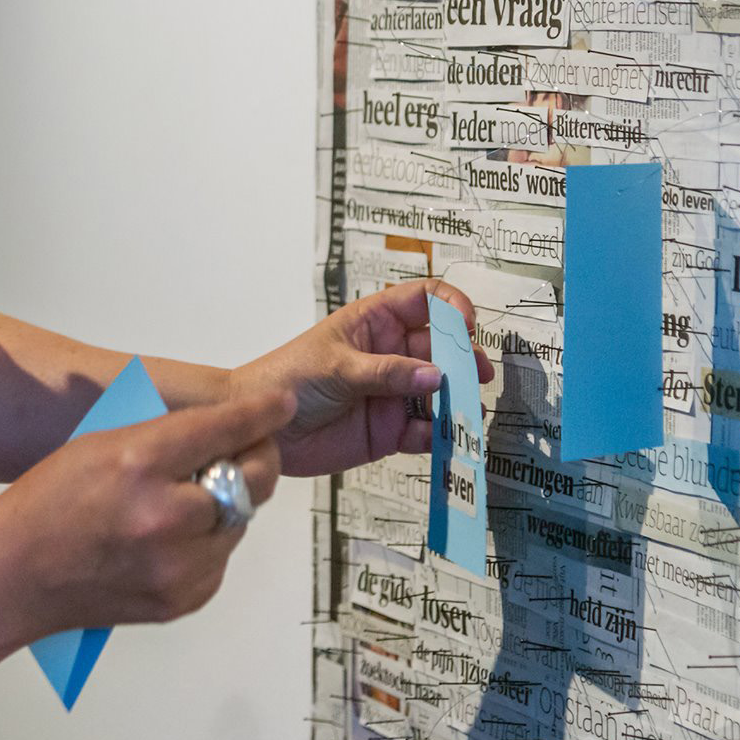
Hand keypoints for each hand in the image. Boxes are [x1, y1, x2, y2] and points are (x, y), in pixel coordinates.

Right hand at [0, 389, 292, 637]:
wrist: (16, 575)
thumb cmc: (49, 503)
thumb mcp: (101, 444)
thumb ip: (165, 438)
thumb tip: (223, 429)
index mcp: (139, 464)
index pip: (222, 430)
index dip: (260, 414)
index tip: (281, 405)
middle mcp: (165, 517)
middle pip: (251, 482)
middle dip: (256, 460)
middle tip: (245, 450)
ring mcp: (177, 566)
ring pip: (239, 523)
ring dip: (226, 505)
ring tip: (184, 500)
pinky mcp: (183, 598)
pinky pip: (220, 560)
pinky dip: (207, 543)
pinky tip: (170, 537)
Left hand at [228, 279, 491, 477]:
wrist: (262, 428)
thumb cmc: (286, 378)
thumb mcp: (335, 367)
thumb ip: (386, 372)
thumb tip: (436, 374)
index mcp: (375, 322)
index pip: (424, 300)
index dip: (452, 307)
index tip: (468, 327)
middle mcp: (392, 354)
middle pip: (443, 348)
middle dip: (464, 359)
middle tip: (476, 375)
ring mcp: (394, 393)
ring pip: (441, 391)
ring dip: (458, 400)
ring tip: (466, 411)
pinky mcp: (392, 431)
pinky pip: (427, 432)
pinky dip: (440, 436)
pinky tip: (444, 439)